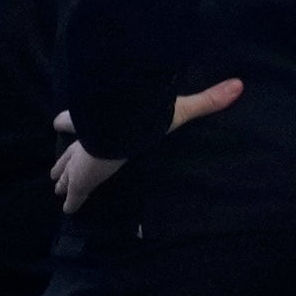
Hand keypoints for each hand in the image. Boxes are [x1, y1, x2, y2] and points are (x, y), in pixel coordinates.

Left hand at [48, 77, 244, 212]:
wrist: (120, 124)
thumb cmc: (143, 114)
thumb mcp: (178, 108)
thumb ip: (207, 100)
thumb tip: (239, 85)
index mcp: (103, 122)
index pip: (78, 121)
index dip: (70, 123)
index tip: (59, 123)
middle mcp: (88, 140)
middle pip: (70, 152)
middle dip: (64, 159)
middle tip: (56, 168)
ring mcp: (82, 162)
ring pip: (67, 171)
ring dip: (62, 177)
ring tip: (56, 185)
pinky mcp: (81, 180)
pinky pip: (74, 196)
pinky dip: (71, 203)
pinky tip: (68, 211)